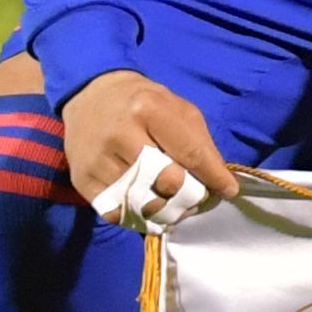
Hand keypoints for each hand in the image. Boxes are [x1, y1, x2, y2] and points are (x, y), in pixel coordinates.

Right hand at [64, 69, 239, 223]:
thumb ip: (198, 142)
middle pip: (166, 181)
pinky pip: (117, 212)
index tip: (228, 191)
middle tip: (195, 197)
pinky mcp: (83, 179)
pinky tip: (147, 207)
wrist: (91, 96)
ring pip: (142, 201)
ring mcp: (98, 159)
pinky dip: (137, 216)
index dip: (213, 177)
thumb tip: (220, 182)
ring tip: (175, 204)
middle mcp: (120, 134)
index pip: (189, 153)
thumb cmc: (143, 103)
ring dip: (165, 209)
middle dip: (188, 193)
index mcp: (149, 110)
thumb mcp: (177, 108)